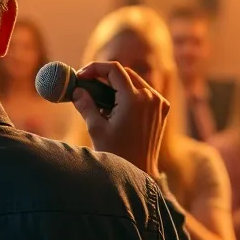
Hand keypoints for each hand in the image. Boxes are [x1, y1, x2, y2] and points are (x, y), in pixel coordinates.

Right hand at [72, 61, 169, 176]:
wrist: (141, 171)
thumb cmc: (117, 153)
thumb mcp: (96, 128)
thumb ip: (85, 105)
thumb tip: (76, 90)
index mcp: (134, 99)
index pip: (113, 69)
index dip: (95, 68)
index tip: (81, 76)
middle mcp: (150, 97)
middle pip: (124, 73)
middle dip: (104, 76)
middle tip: (87, 85)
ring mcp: (159, 103)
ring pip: (135, 81)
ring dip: (117, 84)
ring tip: (100, 99)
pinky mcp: (162, 109)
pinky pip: (144, 92)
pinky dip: (129, 93)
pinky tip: (116, 107)